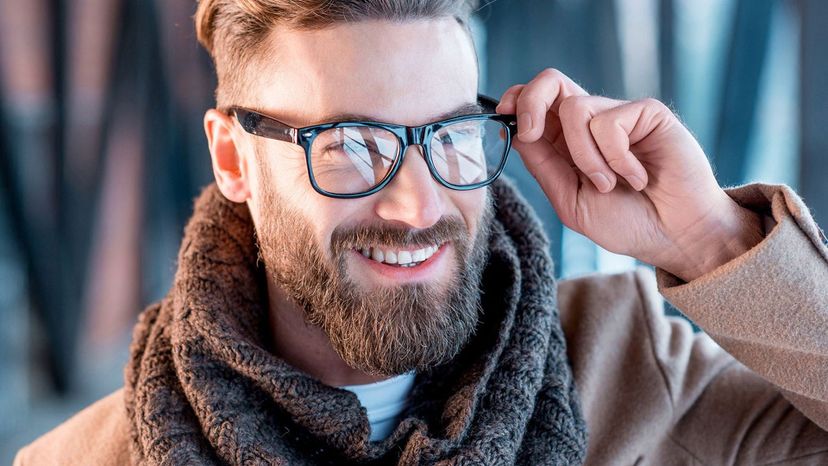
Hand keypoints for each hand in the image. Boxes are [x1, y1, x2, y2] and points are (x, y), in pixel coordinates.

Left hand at [497, 69, 763, 281]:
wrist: (675, 237)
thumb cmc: (627, 223)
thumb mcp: (571, 201)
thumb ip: (544, 166)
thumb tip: (515, 132)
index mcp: (566, 142)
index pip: (533, 103)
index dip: (514, 102)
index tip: (505, 121)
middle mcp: (590, 123)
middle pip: (550, 81)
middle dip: (530, 102)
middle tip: (533, 134)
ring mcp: (619, 115)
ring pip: (574, 108)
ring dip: (585, 157)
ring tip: (610, 184)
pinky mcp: (646, 112)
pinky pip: (609, 123)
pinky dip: (617, 159)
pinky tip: (638, 176)